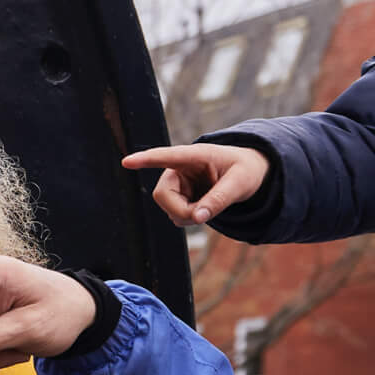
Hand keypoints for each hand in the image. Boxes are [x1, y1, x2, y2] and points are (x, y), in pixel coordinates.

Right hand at [123, 143, 268, 226]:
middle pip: (162, 194)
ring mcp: (177, 183)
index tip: (127, 161)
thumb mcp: (239, 184)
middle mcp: (179, 168)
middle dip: (180, 211)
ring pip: (168, 208)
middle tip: (203, 216)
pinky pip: (175, 215)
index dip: (146, 160)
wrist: (247, 174)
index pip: (166, 156)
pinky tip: (203, 209)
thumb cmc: (245, 171)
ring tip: (209, 208)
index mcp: (195, 155)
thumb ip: (219, 200)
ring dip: (188, 216)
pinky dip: (189, 219)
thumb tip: (198, 218)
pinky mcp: (178, 196)